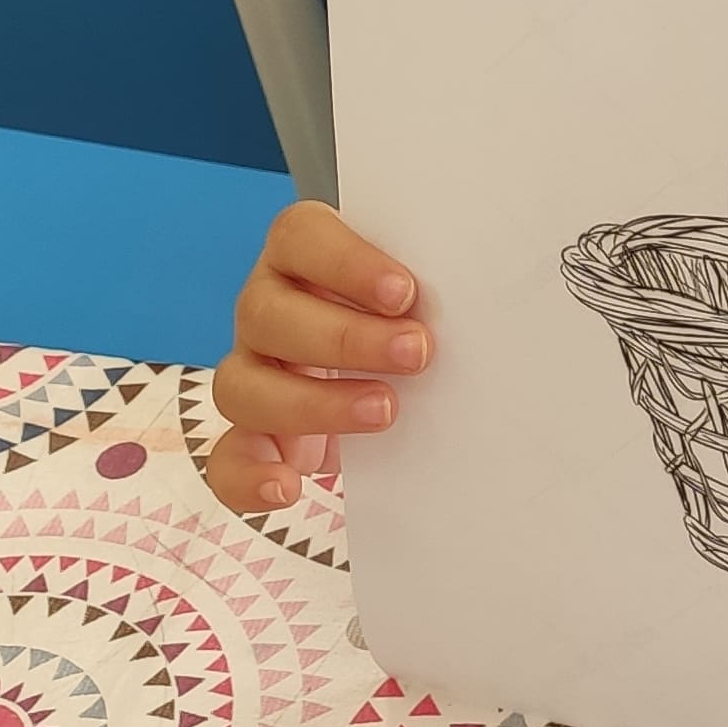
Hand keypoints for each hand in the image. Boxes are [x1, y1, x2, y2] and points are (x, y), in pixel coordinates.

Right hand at [205, 202, 428, 514]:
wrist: (395, 381)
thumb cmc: (410, 322)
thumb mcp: (426, 299)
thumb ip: (441, 288)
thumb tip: (501, 294)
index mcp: (303, 258)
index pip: (299, 237)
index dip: (345, 263)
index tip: (405, 292)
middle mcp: (267, 308)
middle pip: (267, 313)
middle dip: (344, 337)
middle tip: (417, 354)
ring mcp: (254, 371)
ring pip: (241, 384)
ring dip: (313, 403)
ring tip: (385, 412)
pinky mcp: (254, 435)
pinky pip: (227, 457)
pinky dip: (249, 476)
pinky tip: (289, 489)